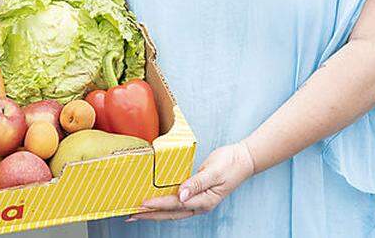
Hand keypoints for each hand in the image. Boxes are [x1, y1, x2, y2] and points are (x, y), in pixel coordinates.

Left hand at [130, 141, 255, 221]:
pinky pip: (176, 203)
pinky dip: (162, 205)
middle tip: (131, 215)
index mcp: (205, 201)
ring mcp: (198, 201)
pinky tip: (153, 203)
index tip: (143, 204)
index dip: (158, 205)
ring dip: (154, 213)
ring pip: (172, 211)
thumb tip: (182, 194)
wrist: (243, 159)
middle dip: (150, 215)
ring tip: (137, 213)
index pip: (176, 205)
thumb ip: (197, 183)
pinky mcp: (195, 194)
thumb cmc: (230, 164)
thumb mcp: (214, 172)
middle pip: (171, 213)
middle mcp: (200, 205)